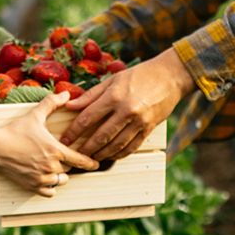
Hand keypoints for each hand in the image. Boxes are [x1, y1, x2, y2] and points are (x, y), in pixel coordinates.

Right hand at [0, 91, 99, 196]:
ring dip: (61, 176)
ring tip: (55, 168)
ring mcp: (41, 178)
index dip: (90, 162)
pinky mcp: (32, 186)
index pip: (80, 160)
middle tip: (65, 158)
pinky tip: (48, 180)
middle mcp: (51, 167)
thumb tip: (67, 94)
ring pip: (61, 181)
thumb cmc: (14, 131)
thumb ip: (52, 103)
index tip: (96, 163)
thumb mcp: (34, 115)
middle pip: (69, 169)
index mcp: (55, 151)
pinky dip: (51, 187)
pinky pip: (49, 192)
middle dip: (69, 163)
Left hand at [60, 48, 195, 159]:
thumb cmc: (139, 75)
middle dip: (85, 148)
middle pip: (100, 136)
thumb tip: (70, 105)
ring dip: (101, 154)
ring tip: (90, 158)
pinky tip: (110, 156)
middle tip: (74, 155)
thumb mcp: (113, 80)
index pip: (87, 118)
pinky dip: (119, 154)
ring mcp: (139, 122)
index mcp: (114, 97)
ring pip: (116, 145)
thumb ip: (91, 95)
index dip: (73, 132)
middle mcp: (126, 111)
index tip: (64, 140)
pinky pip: (131, 147)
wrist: (170, 77)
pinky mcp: (148, 129)